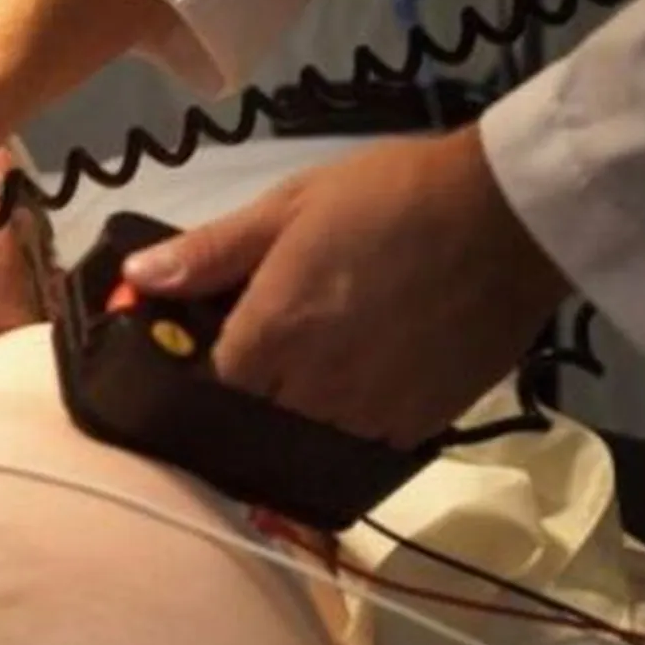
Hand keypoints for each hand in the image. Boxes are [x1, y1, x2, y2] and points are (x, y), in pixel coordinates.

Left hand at [122, 126, 570, 448]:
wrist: (508, 215)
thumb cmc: (388, 196)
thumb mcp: (288, 206)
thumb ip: (209, 252)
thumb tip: (137, 280)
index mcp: (272, 333)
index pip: (207, 386)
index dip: (202, 370)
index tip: (210, 346)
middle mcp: (313, 388)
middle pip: (252, 421)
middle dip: (247, 392)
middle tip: (265, 349)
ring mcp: (368, 415)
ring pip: (305, 441)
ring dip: (296, 413)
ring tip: (313, 366)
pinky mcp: (419, 427)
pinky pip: (362, 447)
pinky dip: (348, 425)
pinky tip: (358, 382)